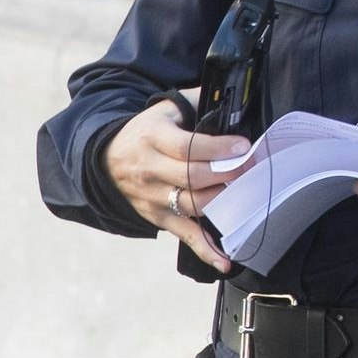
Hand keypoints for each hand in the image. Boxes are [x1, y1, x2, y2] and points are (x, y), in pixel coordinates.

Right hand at [105, 95, 250, 276]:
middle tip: (251, 169)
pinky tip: (226, 260)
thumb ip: (197, 100)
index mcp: (153, 137)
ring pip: (192, 205)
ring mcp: (153, 197)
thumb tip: (232, 97)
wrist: (106, 159)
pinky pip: (184, 235)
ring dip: (223, 202)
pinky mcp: (158, 217)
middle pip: (191, 178)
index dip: (217, 148)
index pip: (186, 146)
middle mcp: (150, 169)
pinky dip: (206, 249)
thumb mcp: (165, 108)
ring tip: (246, 195)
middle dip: (226, 175)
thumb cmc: (147, 131)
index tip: (243, 146)